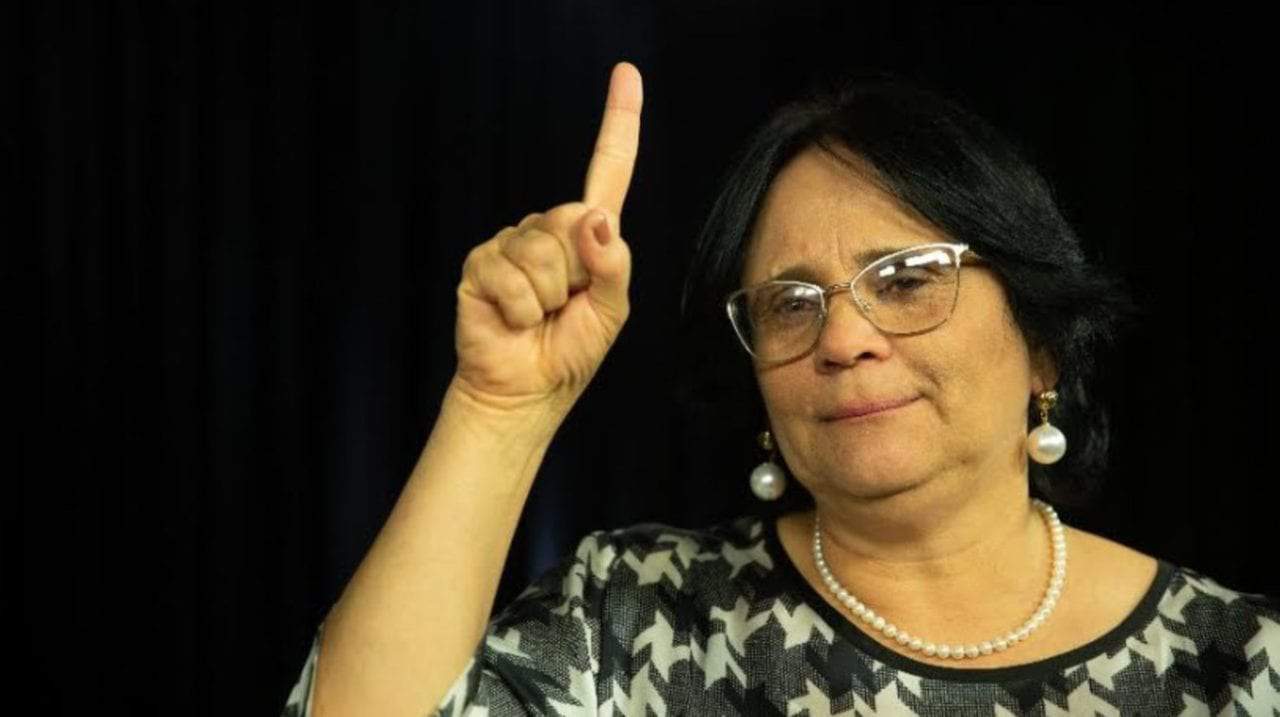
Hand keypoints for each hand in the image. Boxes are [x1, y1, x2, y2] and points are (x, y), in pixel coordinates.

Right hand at [452, 62, 641, 415]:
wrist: (524, 391)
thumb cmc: (569, 351)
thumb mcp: (610, 311)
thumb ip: (612, 265)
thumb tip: (595, 219)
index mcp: (589, 235)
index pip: (608, 171)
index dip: (619, 123)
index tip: (626, 74)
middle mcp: (549, 230)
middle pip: (573, 219)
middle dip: (576, 272)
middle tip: (563, 304)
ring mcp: (512, 243)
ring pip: (543, 251)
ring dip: (547, 296)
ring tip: (537, 315)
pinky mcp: (481, 263)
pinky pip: (511, 275)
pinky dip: (519, 308)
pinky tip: (513, 320)